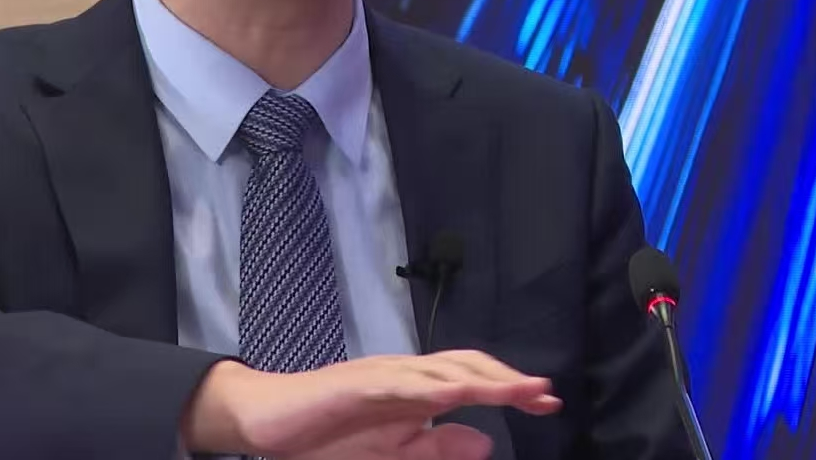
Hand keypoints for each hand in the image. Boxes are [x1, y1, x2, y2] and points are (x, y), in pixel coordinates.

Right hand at [180, 350, 561, 456]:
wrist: (267, 421)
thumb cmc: (329, 435)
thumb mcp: (393, 452)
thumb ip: (438, 447)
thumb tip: (487, 444)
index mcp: (416, 391)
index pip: (473, 381)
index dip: (511, 389)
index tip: (548, 402)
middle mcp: (403, 374)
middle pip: (465, 364)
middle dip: (506, 378)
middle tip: (543, 393)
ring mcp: (379, 375)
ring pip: (437, 369)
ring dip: (479, 378)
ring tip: (514, 389)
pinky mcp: (354, 384)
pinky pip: (396, 383)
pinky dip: (427, 386)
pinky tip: (451, 394)